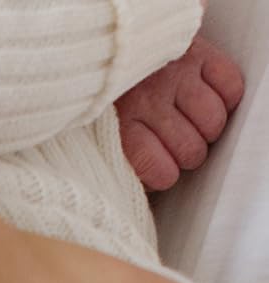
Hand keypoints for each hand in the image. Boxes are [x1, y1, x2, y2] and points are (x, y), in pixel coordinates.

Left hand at [116, 34, 244, 191]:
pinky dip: (226, 100)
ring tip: (195, 126)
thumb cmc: (109, 97)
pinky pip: (230, 88)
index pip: (160, 170)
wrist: (114, 45)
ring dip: (208, 131)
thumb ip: (122, 158)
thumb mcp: (101, 131)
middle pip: (191, 150)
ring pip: (213, 123)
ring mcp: (178, 76)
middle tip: (180, 148)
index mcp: (123, 126)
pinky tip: (210, 103)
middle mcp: (152, 101)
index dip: (166, 177)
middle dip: (189, 156)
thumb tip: (148, 188)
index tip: (162, 171)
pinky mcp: (198, 54)